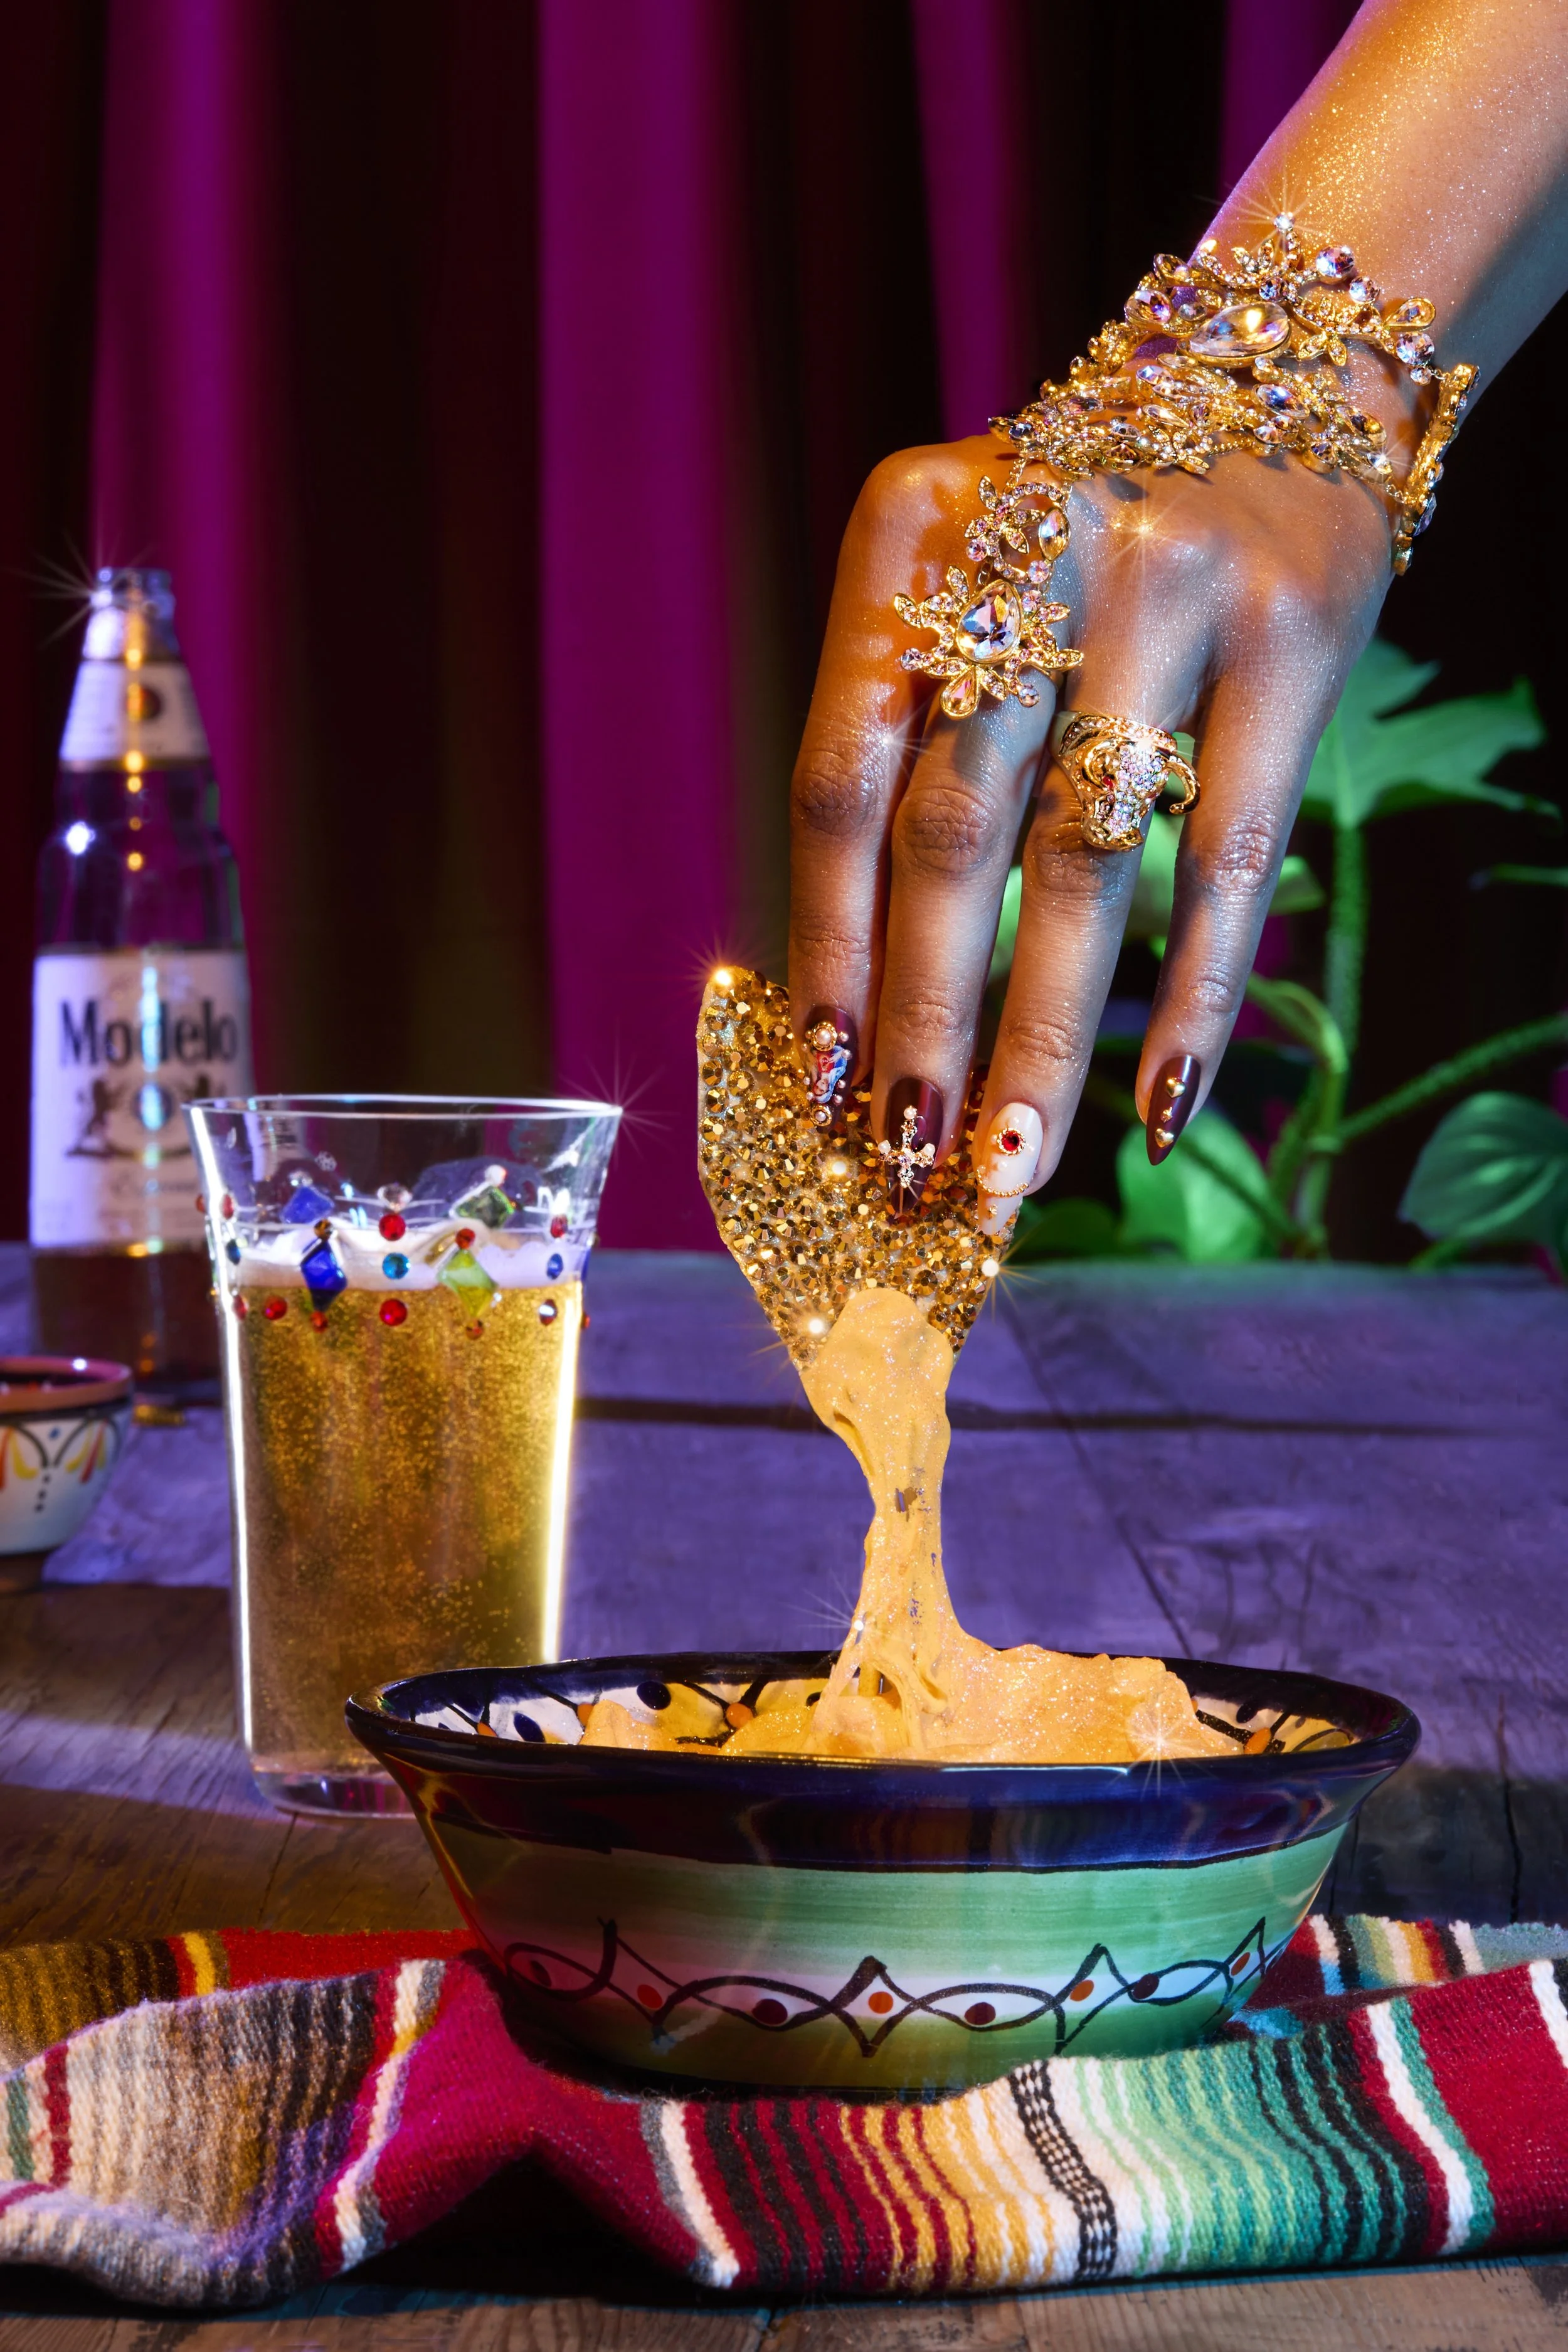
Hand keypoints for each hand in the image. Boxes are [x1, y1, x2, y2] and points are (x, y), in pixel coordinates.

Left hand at [788, 433, 1394, 1222]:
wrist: (1277, 389)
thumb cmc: (1074, 549)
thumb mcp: (962, 597)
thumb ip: (904, 753)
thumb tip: (862, 1001)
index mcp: (907, 536)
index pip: (842, 782)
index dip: (829, 946)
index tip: (822, 1086)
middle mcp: (1032, 549)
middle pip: (954, 837)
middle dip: (927, 1021)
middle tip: (908, 1164)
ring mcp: (1171, 587)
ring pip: (1086, 864)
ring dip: (1045, 1036)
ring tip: (1012, 1161)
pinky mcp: (1293, 638)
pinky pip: (1229, 860)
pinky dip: (1193, 995)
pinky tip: (1159, 1107)